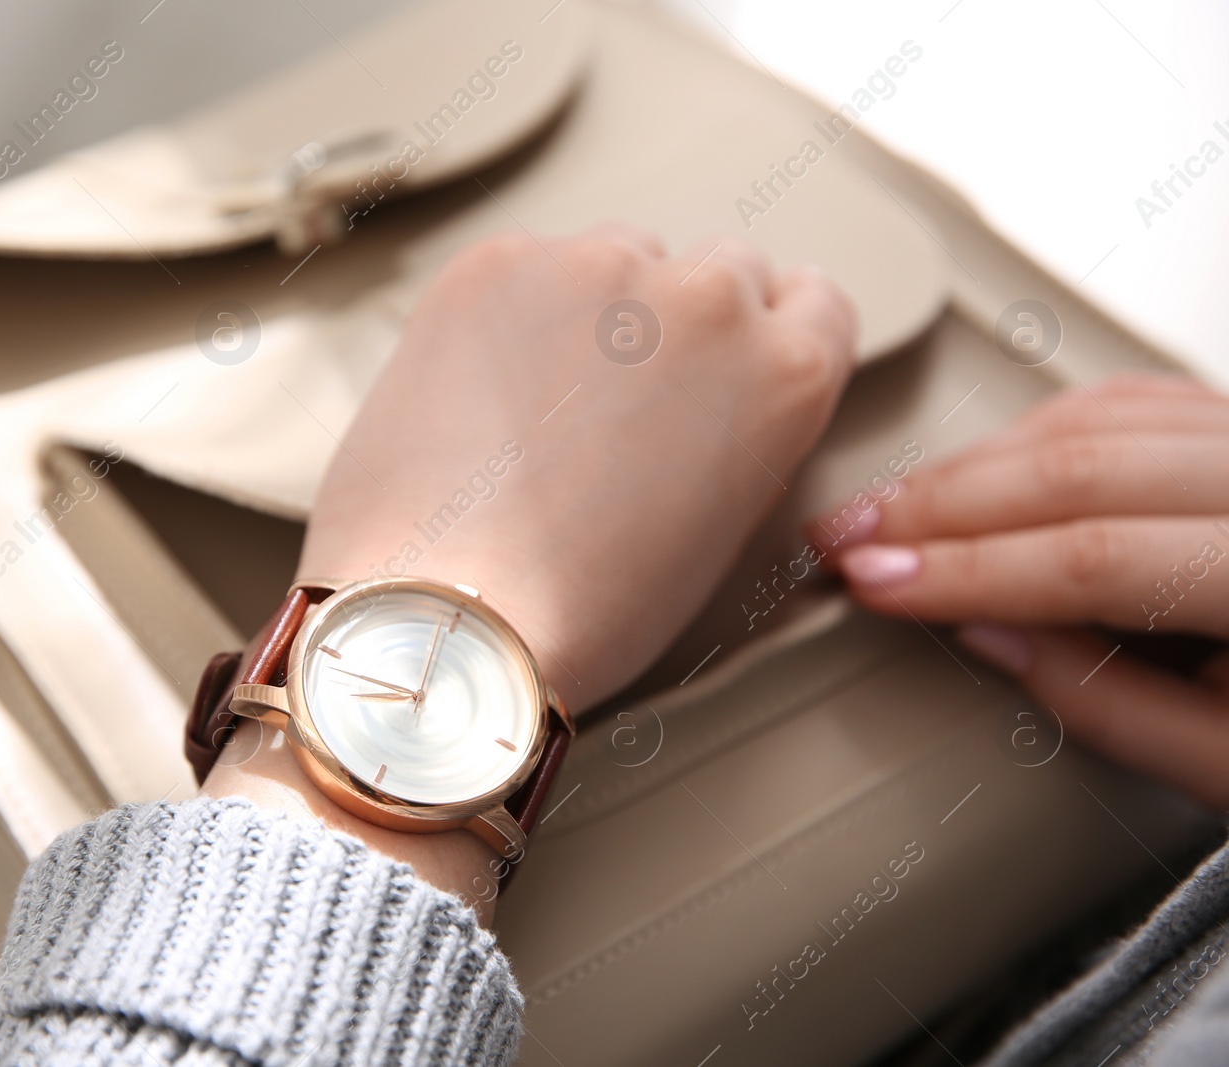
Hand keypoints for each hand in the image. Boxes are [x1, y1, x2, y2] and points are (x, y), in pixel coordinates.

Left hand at [210, 226, 857, 918]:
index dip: (765, 334)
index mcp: (784, 371)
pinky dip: (510, 312)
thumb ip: (740, 431)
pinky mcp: (500, 263)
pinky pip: (526, 267)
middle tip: (622, 398)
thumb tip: (710, 393)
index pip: (813, 302)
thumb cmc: (581, 607)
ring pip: (618, 258)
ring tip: (540, 405)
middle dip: (681, 322)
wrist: (452, 611)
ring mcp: (598, 267)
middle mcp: (707, 297)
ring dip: (596, 309)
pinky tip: (481, 392)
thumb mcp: (719, 529)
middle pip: (719, 270)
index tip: (726, 359)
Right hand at [817, 375, 1228, 808]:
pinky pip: (1131, 397)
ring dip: (975, 462)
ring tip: (890, 504)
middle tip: (847, 536)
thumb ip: (1112, 705)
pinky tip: (979, 464)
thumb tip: (986, 634)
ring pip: (1098, 417)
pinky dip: (1037, 430)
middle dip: (943, 503)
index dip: (966, 570)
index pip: (1098, 557)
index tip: (874, 585)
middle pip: (1084, 466)